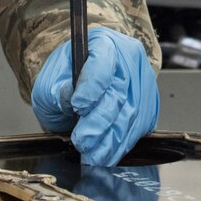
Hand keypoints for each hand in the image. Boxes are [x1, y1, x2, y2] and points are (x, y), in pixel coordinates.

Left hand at [31, 27, 159, 166]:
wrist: (84, 79)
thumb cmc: (68, 76)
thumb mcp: (51, 79)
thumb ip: (55, 90)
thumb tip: (68, 100)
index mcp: (103, 43)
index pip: (102, 62)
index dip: (92, 86)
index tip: (78, 105)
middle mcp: (128, 60)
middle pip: (118, 92)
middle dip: (99, 122)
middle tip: (82, 141)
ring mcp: (142, 83)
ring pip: (131, 114)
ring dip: (111, 140)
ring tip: (92, 156)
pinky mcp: (149, 105)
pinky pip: (139, 128)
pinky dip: (122, 145)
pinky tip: (107, 155)